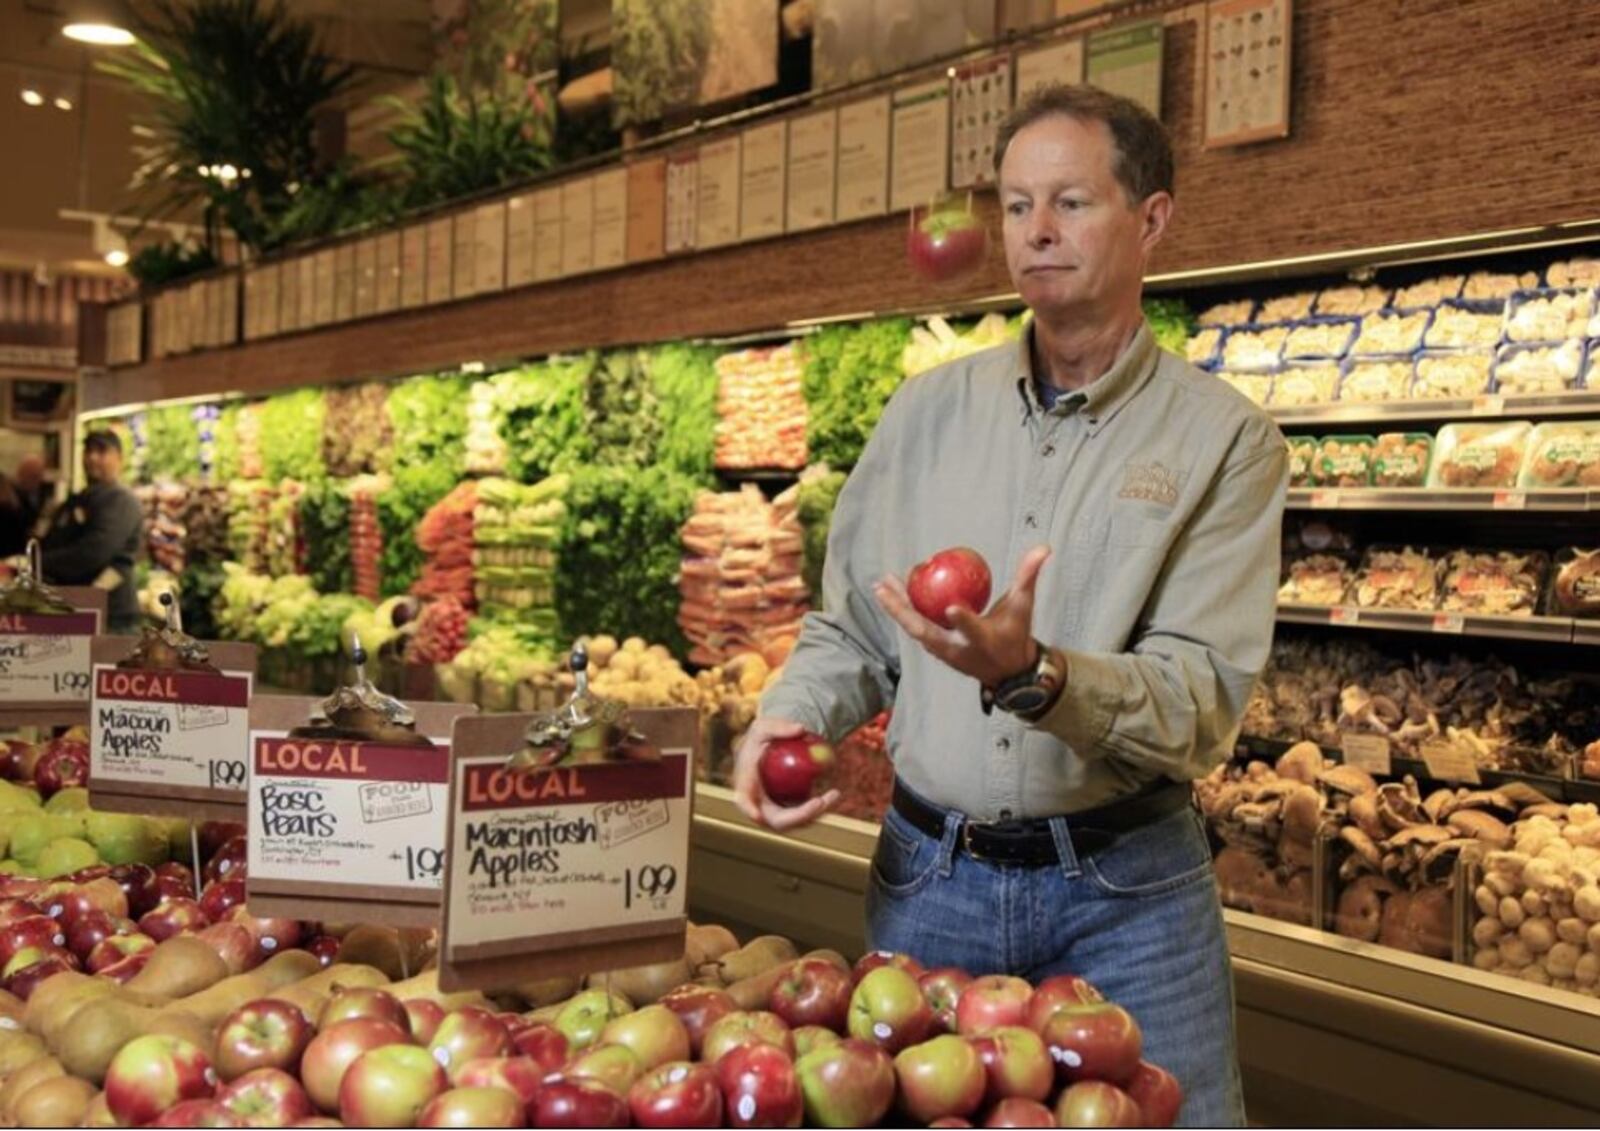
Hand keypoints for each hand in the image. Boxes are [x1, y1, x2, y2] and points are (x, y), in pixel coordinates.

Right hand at [732, 716, 840, 830]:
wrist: (773, 749)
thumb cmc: (764, 738)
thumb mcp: (765, 725)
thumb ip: (778, 726)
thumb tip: (800, 729)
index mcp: (746, 785)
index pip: (743, 800)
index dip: (749, 810)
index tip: (758, 815)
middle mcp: (759, 805)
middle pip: (777, 820)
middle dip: (799, 815)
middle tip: (820, 801)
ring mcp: (777, 812)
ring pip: (796, 822)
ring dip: (816, 813)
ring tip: (834, 794)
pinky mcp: (792, 812)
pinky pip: (807, 816)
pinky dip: (821, 808)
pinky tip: (834, 795)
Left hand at [874, 546, 1050, 686]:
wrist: (1007, 671)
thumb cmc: (1015, 634)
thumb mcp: (1024, 607)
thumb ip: (1029, 577)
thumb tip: (1043, 548)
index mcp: (983, 641)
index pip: (973, 630)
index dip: (963, 621)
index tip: (951, 607)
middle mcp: (958, 650)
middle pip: (925, 631)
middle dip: (903, 611)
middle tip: (886, 586)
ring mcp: (944, 652)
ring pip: (915, 629)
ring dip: (896, 607)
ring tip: (881, 585)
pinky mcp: (936, 650)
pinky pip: (916, 627)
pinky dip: (903, 610)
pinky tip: (891, 592)